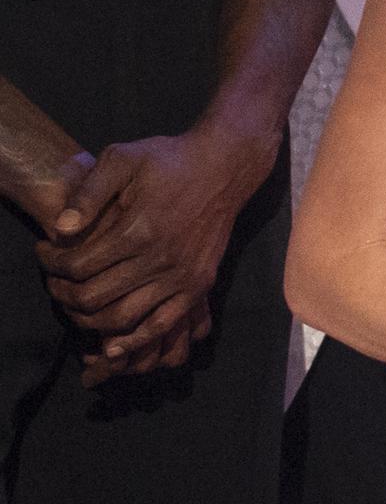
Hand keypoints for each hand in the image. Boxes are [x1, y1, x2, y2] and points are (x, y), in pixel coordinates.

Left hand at [36, 129, 270, 385]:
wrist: (224, 167)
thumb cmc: (169, 160)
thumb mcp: (122, 159)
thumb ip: (88, 193)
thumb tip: (61, 229)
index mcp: (138, 230)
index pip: (77, 265)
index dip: (51, 264)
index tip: (43, 252)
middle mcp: (160, 260)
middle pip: (94, 298)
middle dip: (63, 294)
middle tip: (54, 281)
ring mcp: (182, 277)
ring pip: (123, 319)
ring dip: (89, 320)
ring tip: (76, 304)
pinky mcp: (199, 285)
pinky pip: (163, 325)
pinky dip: (135, 340)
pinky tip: (113, 344)